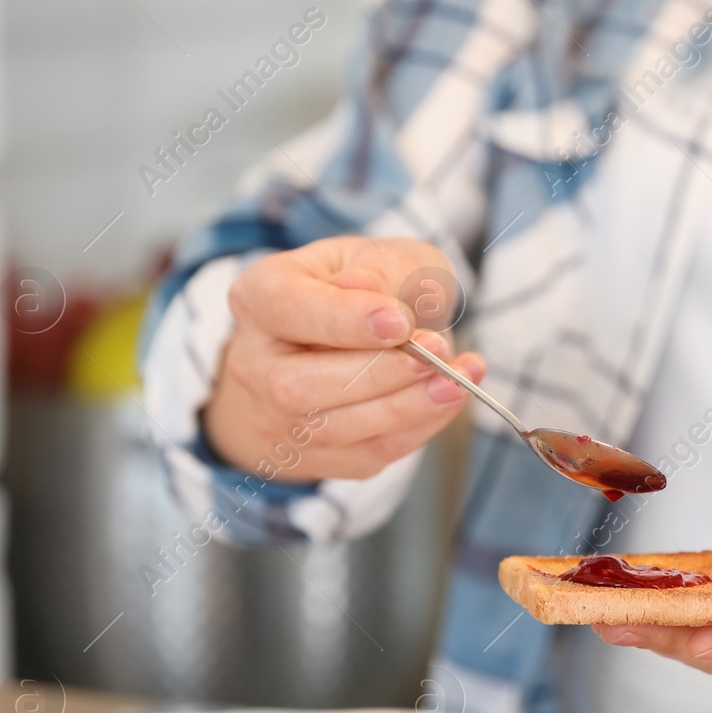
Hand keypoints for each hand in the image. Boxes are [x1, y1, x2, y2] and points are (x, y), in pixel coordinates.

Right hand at [202, 236, 484, 481]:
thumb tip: (364, 288)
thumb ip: (379, 268)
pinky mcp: (316, 455)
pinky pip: (367, 453)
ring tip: (456, 380)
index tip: (400, 322)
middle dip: (376, 374)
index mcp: (261, 297)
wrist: (363, 338)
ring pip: (332, 428)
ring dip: (405, 407)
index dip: (343, 321)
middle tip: (436, 355)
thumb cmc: (372, 290)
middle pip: (298, 384)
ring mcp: (278, 417)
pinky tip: (449, 400)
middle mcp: (255, 364)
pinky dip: (416, 428)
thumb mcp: (382, 257)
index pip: (286, 310)